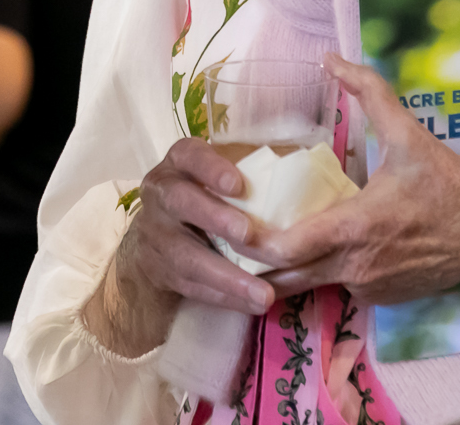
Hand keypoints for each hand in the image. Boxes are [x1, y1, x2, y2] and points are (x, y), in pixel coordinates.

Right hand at [80, 138, 275, 355]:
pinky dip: (223, 296)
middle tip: (247, 235)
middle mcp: (161, 193)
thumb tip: (304, 172)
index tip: (238, 185)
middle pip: (180, 201)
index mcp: (180, 162)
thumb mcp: (223, 172)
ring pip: (185, 255)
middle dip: (214, 218)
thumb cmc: (211, 192)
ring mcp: (155, 232)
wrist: (162, 227)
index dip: (210, 168)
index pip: (190, 155)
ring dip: (225, 276)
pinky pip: (191, 285)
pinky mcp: (157, 268)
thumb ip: (254, 170)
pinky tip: (252, 304)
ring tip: (262, 293)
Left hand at [254, 55, 459, 301]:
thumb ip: (368, 91)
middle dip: (256, 263)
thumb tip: (329, 58)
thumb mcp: (408, 133)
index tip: (231, 224)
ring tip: (269, 238)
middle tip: (233, 236)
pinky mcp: (382, 300)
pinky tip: (324, 247)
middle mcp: (356, 266)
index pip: (287, 249)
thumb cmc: (448, 184)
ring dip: (291, 268)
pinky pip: (341, 288)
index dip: (252, 242)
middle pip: (286, 279)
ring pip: (312, 285)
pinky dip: (327, 271)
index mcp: (355, 227)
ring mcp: (369, 288)